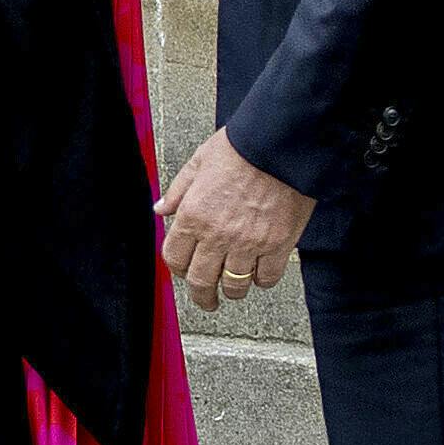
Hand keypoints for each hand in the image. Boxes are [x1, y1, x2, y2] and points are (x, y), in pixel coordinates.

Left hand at [156, 126, 314, 312]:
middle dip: (202, 296)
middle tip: (207, 300)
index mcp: (194, 215)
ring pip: (234, 286)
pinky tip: (260, 272)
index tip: (184, 272)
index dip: (178, 270)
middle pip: (201, 282)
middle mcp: (218, 235)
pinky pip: (266, 278)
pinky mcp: (277, 245)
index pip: (174, 259)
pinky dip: (262, 280)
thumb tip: (161, 209)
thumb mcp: (199, 161)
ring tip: (235, 286)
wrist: (281, 144)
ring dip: (232, 289)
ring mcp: (248, 243)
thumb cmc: (242, 147)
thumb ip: (178, 190)